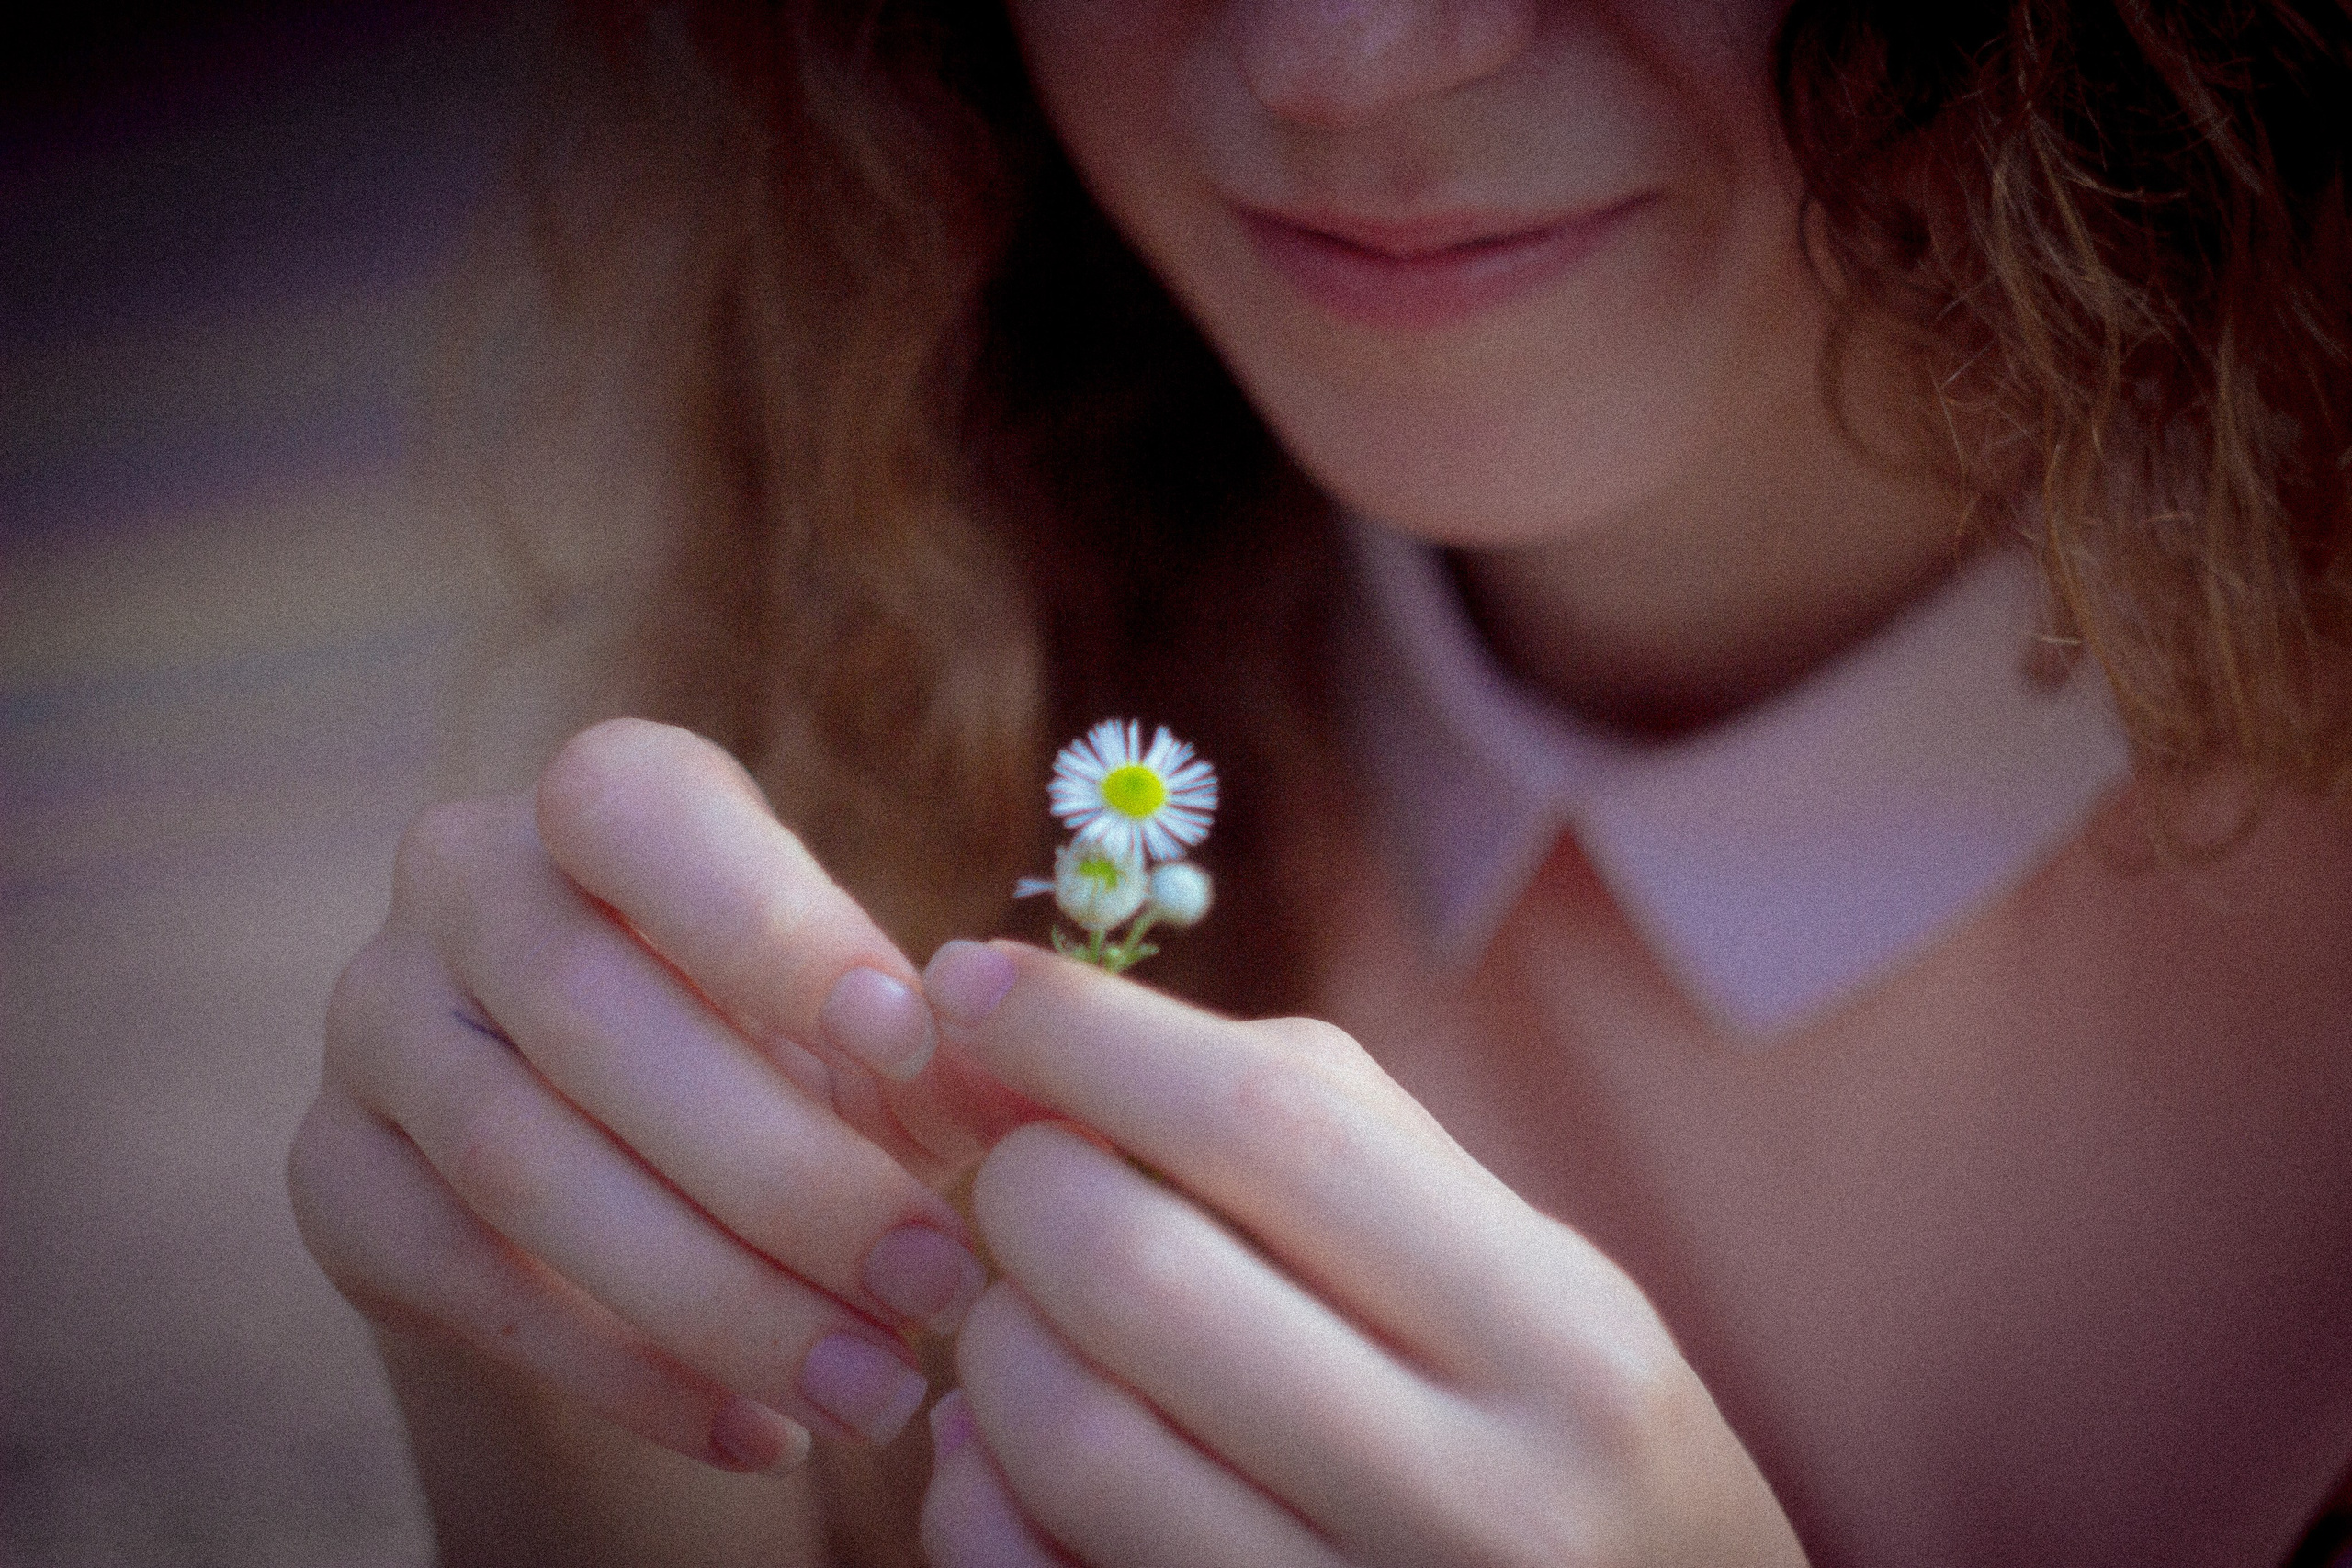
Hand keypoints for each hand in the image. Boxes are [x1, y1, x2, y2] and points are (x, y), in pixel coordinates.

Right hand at [288, 720, 1037, 1471]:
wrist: (619, 1127)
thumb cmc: (780, 1036)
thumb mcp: (869, 1020)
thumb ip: (945, 1049)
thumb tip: (1029, 1098)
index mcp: (599, 797)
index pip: (638, 814)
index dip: (768, 925)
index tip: (908, 1043)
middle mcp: (460, 881)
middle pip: (592, 1018)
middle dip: (785, 1172)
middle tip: (937, 1284)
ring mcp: (376, 1026)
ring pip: (520, 1165)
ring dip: (716, 1297)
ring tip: (874, 1389)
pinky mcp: (335, 1175)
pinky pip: (465, 1283)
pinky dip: (626, 1372)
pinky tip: (760, 1430)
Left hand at [913, 941, 1808, 1566]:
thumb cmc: (1560, 1440)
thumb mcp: (1522, 1277)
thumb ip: (1319, 1138)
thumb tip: (1043, 1038)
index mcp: (1560, 1342)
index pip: (1275, 1127)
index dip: (1089, 1036)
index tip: (979, 986)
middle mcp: (1483, 1506)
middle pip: (1140, 1272)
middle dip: (1024, 1187)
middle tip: (1020, 1174)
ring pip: (1069, 1436)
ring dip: (995, 1339)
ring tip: (1028, 1315)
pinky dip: (975, 1495)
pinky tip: (1008, 1456)